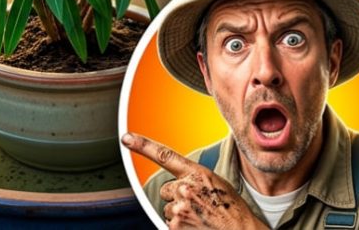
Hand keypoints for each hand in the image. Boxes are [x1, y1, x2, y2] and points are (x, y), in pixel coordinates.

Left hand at [123, 132, 265, 229]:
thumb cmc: (232, 211)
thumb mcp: (217, 185)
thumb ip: (194, 179)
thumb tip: (178, 183)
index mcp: (197, 174)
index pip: (164, 155)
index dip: (142, 145)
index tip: (126, 138)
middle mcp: (185, 188)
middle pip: (167, 189)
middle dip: (178, 197)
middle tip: (199, 206)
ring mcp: (179, 207)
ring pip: (168, 207)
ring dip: (180, 213)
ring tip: (201, 217)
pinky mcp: (175, 225)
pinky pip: (169, 222)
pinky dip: (180, 226)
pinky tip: (197, 226)